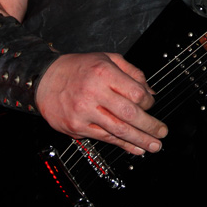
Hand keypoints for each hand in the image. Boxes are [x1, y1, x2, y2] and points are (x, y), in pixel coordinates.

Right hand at [35, 52, 167, 154]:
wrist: (45, 79)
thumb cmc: (78, 68)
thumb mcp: (107, 58)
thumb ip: (131, 72)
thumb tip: (151, 92)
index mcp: (104, 72)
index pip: (135, 92)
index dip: (148, 101)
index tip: (151, 104)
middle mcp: (94, 92)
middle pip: (129, 114)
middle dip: (150, 126)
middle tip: (162, 132)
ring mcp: (84, 111)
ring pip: (118, 130)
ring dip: (139, 140)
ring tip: (153, 146)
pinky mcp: (77, 126)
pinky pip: (104, 138)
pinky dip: (122, 145)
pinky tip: (134, 148)